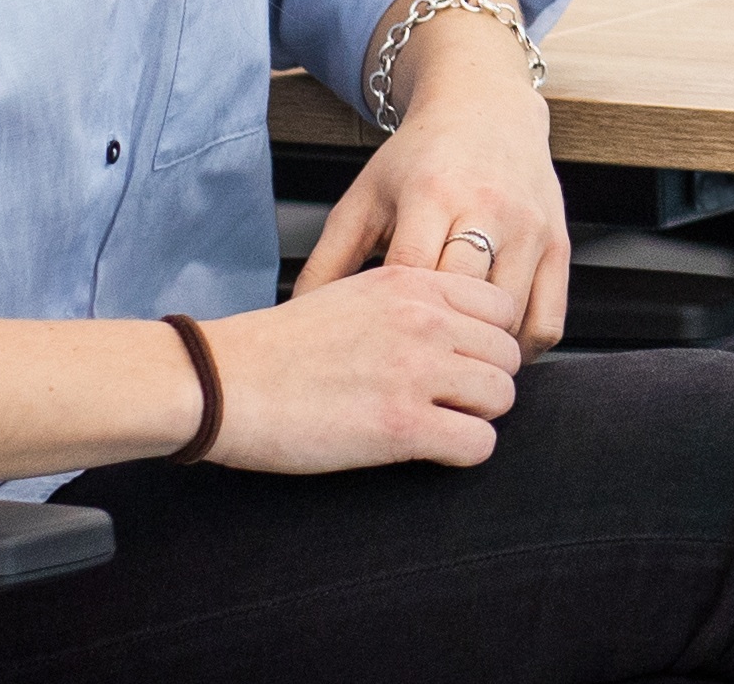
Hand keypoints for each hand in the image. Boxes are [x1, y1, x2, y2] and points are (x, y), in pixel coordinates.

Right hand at [196, 266, 522, 473]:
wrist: (225, 382)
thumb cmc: (278, 346)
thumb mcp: (355, 293)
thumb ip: (410, 302)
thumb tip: (454, 327)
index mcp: (413, 282)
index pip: (502, 306)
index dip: (490, 339)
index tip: (468, 360)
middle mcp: (425, 320)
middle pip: (508, 354)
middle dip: (487, 381)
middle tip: (454, 400)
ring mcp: (416, 372)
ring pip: (502, 397)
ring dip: (478, 416)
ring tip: (443, 423)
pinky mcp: (403, 426)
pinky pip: (478, 443)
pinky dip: (464, 451)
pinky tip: (432, 448)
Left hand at [298, 0, 568, 348]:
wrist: (486, 107)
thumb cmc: (419, 160)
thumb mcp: (365, 198)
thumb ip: (328, 261)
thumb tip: (294, 321)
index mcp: (432, 193)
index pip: (411, 276)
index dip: (391, 323)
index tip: (373, 350)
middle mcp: (489, 208)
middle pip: (464, 301)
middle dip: (435, 342)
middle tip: (410, 369)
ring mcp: (530, 227)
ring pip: (509, 318)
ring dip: (480, 349)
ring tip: (450, 360)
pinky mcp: (560, 243)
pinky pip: (547, 319)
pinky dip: (521, 345)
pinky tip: (492, 342)